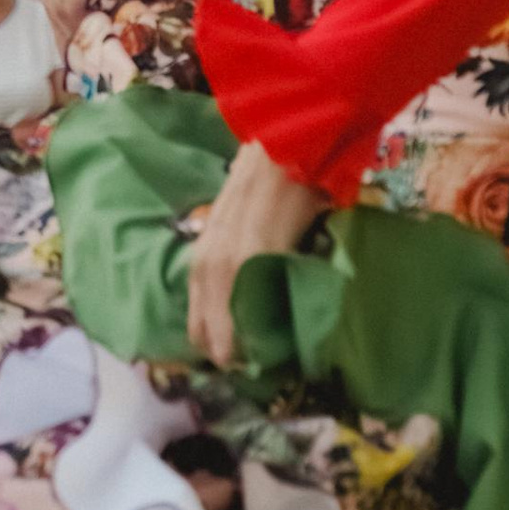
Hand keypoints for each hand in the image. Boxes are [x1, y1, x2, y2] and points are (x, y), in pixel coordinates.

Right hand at [14, 0, 156, 72]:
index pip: (138, 29)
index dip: (159, 36)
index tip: (175, 39)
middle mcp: (75, 5)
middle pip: (110, 49)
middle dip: (134, 53)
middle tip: (157, 53)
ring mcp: (57, 8)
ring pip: (85, 52)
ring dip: (107, 55)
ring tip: (132, 54)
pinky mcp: (49, 4)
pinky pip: (67, 40)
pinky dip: (87, 48)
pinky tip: (106, 49)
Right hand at [185, 138, 326, 368]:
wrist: (285, 138)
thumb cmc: (309, 189)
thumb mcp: (312, 242)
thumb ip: (299, 285)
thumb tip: (302, 329)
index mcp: (241, 269)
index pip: (229, 341)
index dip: (250, 363)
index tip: (272, 371)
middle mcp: (213, 266)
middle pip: (205, 335)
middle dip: (228, 355)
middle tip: (259, 364)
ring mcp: (203, 252)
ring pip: (195, 314)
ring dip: (215, 334)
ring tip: (245, 347)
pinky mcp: (203, 240)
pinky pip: (197, 292)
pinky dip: (210, 311)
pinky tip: (231, 316)